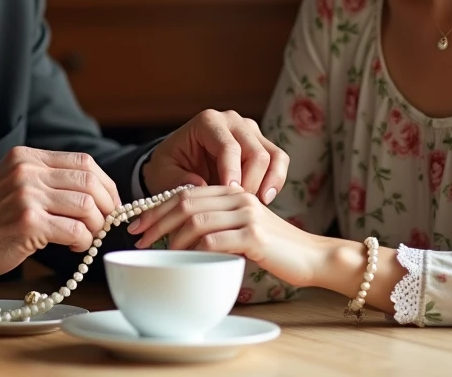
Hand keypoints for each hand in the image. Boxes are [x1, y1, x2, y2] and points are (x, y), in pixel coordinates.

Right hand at [0, 146, 120, 277]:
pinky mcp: (28, 223)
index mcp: (27, 157)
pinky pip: (75, 230)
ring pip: (87, 206)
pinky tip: (74, 247)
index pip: (83, 162)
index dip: (104, 184)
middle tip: (104, 223)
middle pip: (90, 181)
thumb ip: (44, 179)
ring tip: (86, 237)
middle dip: (106, 205)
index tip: (109, 203)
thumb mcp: (12, 181)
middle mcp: (28, 171)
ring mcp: (28, 196)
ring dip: (95, 226)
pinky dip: (83, 241)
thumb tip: (91, 194)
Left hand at [127, 184, 329, 287]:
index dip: (156, 207)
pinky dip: (193, 251)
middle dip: (155, 220)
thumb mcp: (242, 231)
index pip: (185, 191)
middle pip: (185, 202)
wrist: (315, 257)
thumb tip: (177, 239)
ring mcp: (246, 213)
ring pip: (195, 219)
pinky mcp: (254, 235)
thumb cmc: (276, 248)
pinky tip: (184, 261)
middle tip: (137, 239)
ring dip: (170, 237)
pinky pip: (213, 240)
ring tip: (159, 253)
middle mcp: (238, 195)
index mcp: (233, 190)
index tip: (136, 224)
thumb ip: (217, 226)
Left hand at [142, 109, 288, 203]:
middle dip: (250, 182)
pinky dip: (276, 181)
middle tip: (239, 208)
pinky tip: (264, 200)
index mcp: (208, 121)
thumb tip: (201, 186)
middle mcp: (233, 121)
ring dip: (267, 183)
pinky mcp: (263, 144)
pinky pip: (279, 161)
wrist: (178, 164)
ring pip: (272, 156)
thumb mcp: (163, 175)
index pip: (228, 146)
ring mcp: (251, 131)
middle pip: (255, 152)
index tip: (230, 195)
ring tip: (257, 206)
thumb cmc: (170, 168)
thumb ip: (178, 181)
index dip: (232, 173)